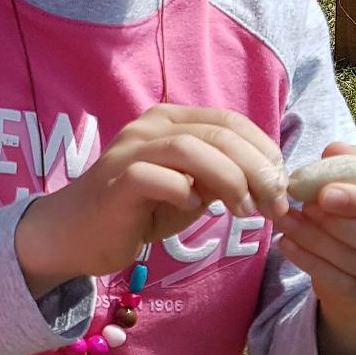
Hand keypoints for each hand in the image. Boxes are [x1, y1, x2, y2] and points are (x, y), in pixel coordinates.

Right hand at [15, 105, 290, 294]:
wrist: (73, 234)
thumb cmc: (135, 211)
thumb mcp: (189, 190)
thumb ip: (221, 178)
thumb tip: (268, 181)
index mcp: (170, 119)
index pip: (231, 122)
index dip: (265, 151)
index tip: (282, 186)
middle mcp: (150, 126)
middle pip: (219, 134)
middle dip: (258, 170)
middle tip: (274, 204)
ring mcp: (130, 150)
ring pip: (193, 149)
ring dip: (230, 181)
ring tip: (245, 211)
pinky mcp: (116, 181)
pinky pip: (159, 178)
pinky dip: (185, 193)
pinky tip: (194, 210)